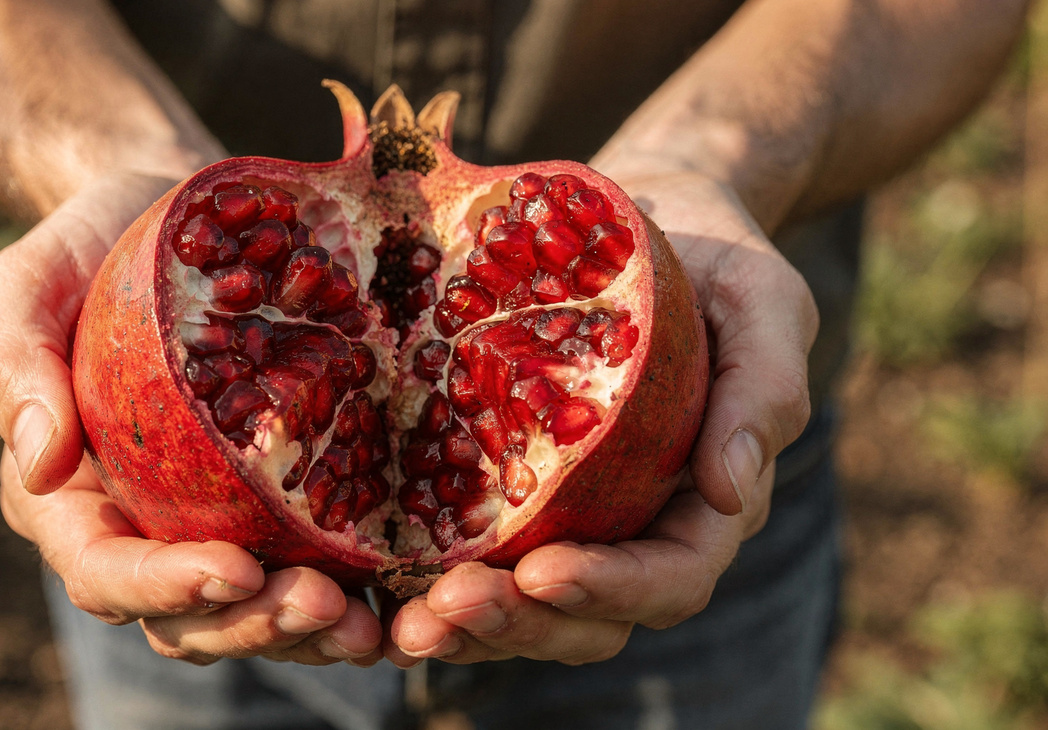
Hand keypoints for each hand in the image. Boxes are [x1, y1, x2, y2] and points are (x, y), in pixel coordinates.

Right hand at [0, 173, 381, 665]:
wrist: (160, 217)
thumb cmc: (85, 253)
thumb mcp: (26, 287)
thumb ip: (15, 368)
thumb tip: (38, 465)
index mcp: (72, 499)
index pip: (105, 572)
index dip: (166, 587)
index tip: (236, 568)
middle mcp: (140, 528)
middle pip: (188, 617)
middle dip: (254, 624)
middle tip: (324, 604)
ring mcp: (208, 521)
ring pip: (251, 611)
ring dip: (308, 631)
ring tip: (371, 623)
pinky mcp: (270, 501)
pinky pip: (305, 563)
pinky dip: (350, 589)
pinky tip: (402, 586)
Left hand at [385, 167, 816, 665]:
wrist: (652, 221)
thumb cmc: (718, 261)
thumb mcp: (764, 303)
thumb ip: (765, 389)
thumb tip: (732, 492)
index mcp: (704, 501)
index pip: (671, 577)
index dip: (610, 590)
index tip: (542, 571)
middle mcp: (636, 523)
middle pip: (588, 617)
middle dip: (521, 625)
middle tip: (444, 607)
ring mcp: (572, 511)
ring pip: (526, 603)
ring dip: (468, 621)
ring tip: (406, 619)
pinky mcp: (512, 484)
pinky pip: (476, 547)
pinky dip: (431, 570)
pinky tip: (377, 570)